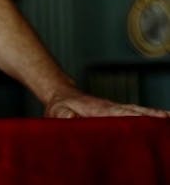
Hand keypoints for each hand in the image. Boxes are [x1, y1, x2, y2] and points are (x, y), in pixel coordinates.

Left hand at [45, 86, 169, 118]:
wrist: (62, 95)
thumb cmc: (60, 108)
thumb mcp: (58, 113)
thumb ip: (64, 118)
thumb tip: (70, 120)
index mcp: (99, 110)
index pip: (119, 113)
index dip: (133, 117)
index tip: (148, 120)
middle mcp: (111, 108)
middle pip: (134, 112)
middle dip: (150, 116)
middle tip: (167, 119)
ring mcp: (115, 110)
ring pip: (137, 112)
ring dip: (152, 117)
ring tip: (168, 120)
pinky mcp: (116, 114)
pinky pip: (135, 116)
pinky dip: (148, 118)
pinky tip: (160, 121)